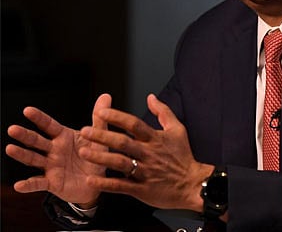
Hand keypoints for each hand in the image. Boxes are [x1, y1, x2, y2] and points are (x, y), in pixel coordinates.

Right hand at [5, 93, 111, 205]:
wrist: (97, 182)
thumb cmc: (95, 157)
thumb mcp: (99, 138)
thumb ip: (99, 119)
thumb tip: (106, 96)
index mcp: (63, 137)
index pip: (49, 125)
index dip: (39, 118)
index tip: (27, 110)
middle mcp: (53, 150)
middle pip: (36, 141)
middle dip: (25, 135)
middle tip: (12, 129)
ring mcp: (50, 166)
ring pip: (33, 159)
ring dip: (22, 154)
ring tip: (10, 148)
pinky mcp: (52, 182)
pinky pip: (38, 183)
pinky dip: (29, 185)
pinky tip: (19, 186)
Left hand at [79, 94, 213, 211]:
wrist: (192, 184)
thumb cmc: (184, 156)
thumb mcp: (178, 130)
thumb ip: (163, 112)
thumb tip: (151, 97)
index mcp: (155, 139)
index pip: (134, 124)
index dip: (118, 117)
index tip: (101, 112)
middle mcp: (149, 154)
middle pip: (123, 143)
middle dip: (102, 136)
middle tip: (85, 131)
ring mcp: (145, 172)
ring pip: (120, 163)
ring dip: (100, 158)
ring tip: (84, 152)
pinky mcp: (142, 189)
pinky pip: (121, 186)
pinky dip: (105, 183)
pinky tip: (91, 180)